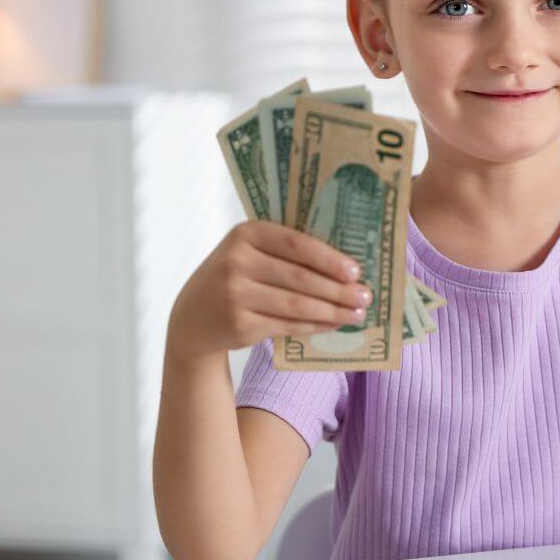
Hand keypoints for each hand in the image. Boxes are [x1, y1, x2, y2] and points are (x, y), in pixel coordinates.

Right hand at [166, 220, 373, 358]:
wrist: (194, 315)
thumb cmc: (236, 275)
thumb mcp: (250, 251)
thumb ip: (286, 250)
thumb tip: (345, 265)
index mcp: (245, 234)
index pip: (295, 244)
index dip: (328, 258)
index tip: (356, 271)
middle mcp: (236, 262)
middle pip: (300, 278)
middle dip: (338, 289)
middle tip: (365, 296)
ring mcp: (236, 296)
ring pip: (297, 305)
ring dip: (332, 311)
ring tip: (356, 314)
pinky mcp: (240, 325)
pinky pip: (287, 325)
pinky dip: (314, 325)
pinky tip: (333, 324)